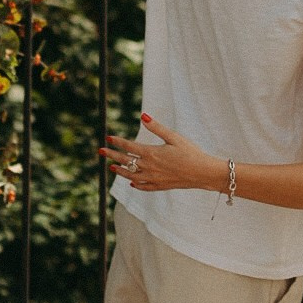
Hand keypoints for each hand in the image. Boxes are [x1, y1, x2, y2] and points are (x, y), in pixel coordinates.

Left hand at [99, 114, 222, 192]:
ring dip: (121, 171)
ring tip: (111, 168)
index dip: (118, 142)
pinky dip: (136, 184)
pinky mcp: (161, 186)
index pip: (129, 147)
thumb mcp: (173, 137)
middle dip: (112, 156)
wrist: (202, 173)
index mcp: (152, 153)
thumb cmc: (190, 152)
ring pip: (132, 176)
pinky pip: (144, 187)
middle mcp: (149, 167)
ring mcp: (154, 179)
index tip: (108, 137)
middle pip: (126, 161)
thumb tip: (142, 116)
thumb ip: (156, 128)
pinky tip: (132, 183)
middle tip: (100, 151)